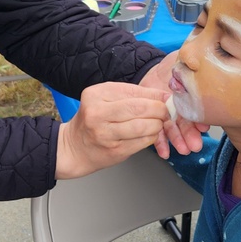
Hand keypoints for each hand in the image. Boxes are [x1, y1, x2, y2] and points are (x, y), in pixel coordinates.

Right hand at [55, 82, 169, 179]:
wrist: (74, 148)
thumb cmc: (93, 122)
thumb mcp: (105, 100)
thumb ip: (132, 96)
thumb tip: (163, 96)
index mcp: (96, 94)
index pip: (134, 91)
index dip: (155, 95)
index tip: (166, 99)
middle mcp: (97, 113)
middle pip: (140, 108)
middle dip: (160, 109)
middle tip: (166, 111)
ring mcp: (105, 134)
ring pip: (143, 126)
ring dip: (158, 124)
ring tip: (158, 123)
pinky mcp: (114, 150)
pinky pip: (142, 142)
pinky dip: (152, 137)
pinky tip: (150, 134)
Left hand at [139, 53, 207, 158]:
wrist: (149, 67)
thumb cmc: (173, 64)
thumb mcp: (185, 59)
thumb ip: (194, 61)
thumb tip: (201, 58)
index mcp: (191, 95)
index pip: (196, 108)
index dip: (200, 118)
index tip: (204, 127)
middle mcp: (181, 107)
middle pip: (186, 122)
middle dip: (191, 135)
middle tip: (195, 145)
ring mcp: (167, 114)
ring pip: (173, 129)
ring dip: (179, 141)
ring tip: (183, 150)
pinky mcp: (154, 118)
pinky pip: (156, 132)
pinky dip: (161, 143)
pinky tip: (165, 153)